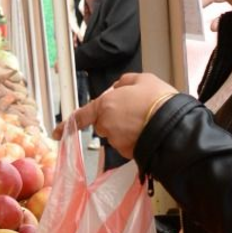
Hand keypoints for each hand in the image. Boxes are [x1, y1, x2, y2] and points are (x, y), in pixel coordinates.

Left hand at [60, 71, 180, 159]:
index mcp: (105, 105)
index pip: (81, 116)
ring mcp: (117, 141)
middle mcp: (107, 125)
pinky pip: (127, 145)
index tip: (57, 132)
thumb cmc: (159, 101)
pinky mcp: (128, 153)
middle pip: (103, 124)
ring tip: (145, 120)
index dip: (68, 124)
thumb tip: (118, 87)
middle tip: (134, 110)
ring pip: (116, 135)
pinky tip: (147, 131)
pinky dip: (134, 139)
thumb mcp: (143, 79)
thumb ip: (125, 82)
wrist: (175, 126)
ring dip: (125, 129)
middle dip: (113, 118)